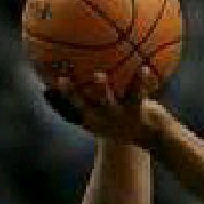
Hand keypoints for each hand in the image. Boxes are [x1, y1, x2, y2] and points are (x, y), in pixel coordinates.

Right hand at [45, 68, 167, 148]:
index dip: (63, 94)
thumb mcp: (105, 112)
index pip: (74, 104)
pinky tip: (145, 69)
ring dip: (101, 90)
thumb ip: (88, 96)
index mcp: (94, 117)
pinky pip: (138, 93)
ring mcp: (119, 116)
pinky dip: (142, 81)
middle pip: (84, 106)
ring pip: (108, 101)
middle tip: (63, 80)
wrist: (149, 135)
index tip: (54, 80)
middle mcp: (103, 118)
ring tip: (97, 75)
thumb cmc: (123, 117)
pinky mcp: (137, 111)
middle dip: (72, 95)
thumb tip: (67, 77)